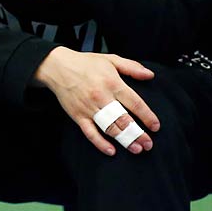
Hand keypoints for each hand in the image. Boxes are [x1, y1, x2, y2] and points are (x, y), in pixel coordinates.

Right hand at [34, 47, 158, 155]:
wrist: (56, 66)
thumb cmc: (85, 63)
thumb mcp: (110, 59)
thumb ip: (131, 67)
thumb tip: (150, 75)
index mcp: (112, 83)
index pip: (135, 103)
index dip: (148, 117)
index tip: (155, 126)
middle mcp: (102, 97)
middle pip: (124, 120)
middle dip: (139, 134)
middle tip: (149, 144)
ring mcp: (89, 108)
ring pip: (110, 128)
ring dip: (125, 140)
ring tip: (136, 148)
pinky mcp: (78, 115)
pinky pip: (90, 132)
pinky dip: (100, 143)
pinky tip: (111, 151)